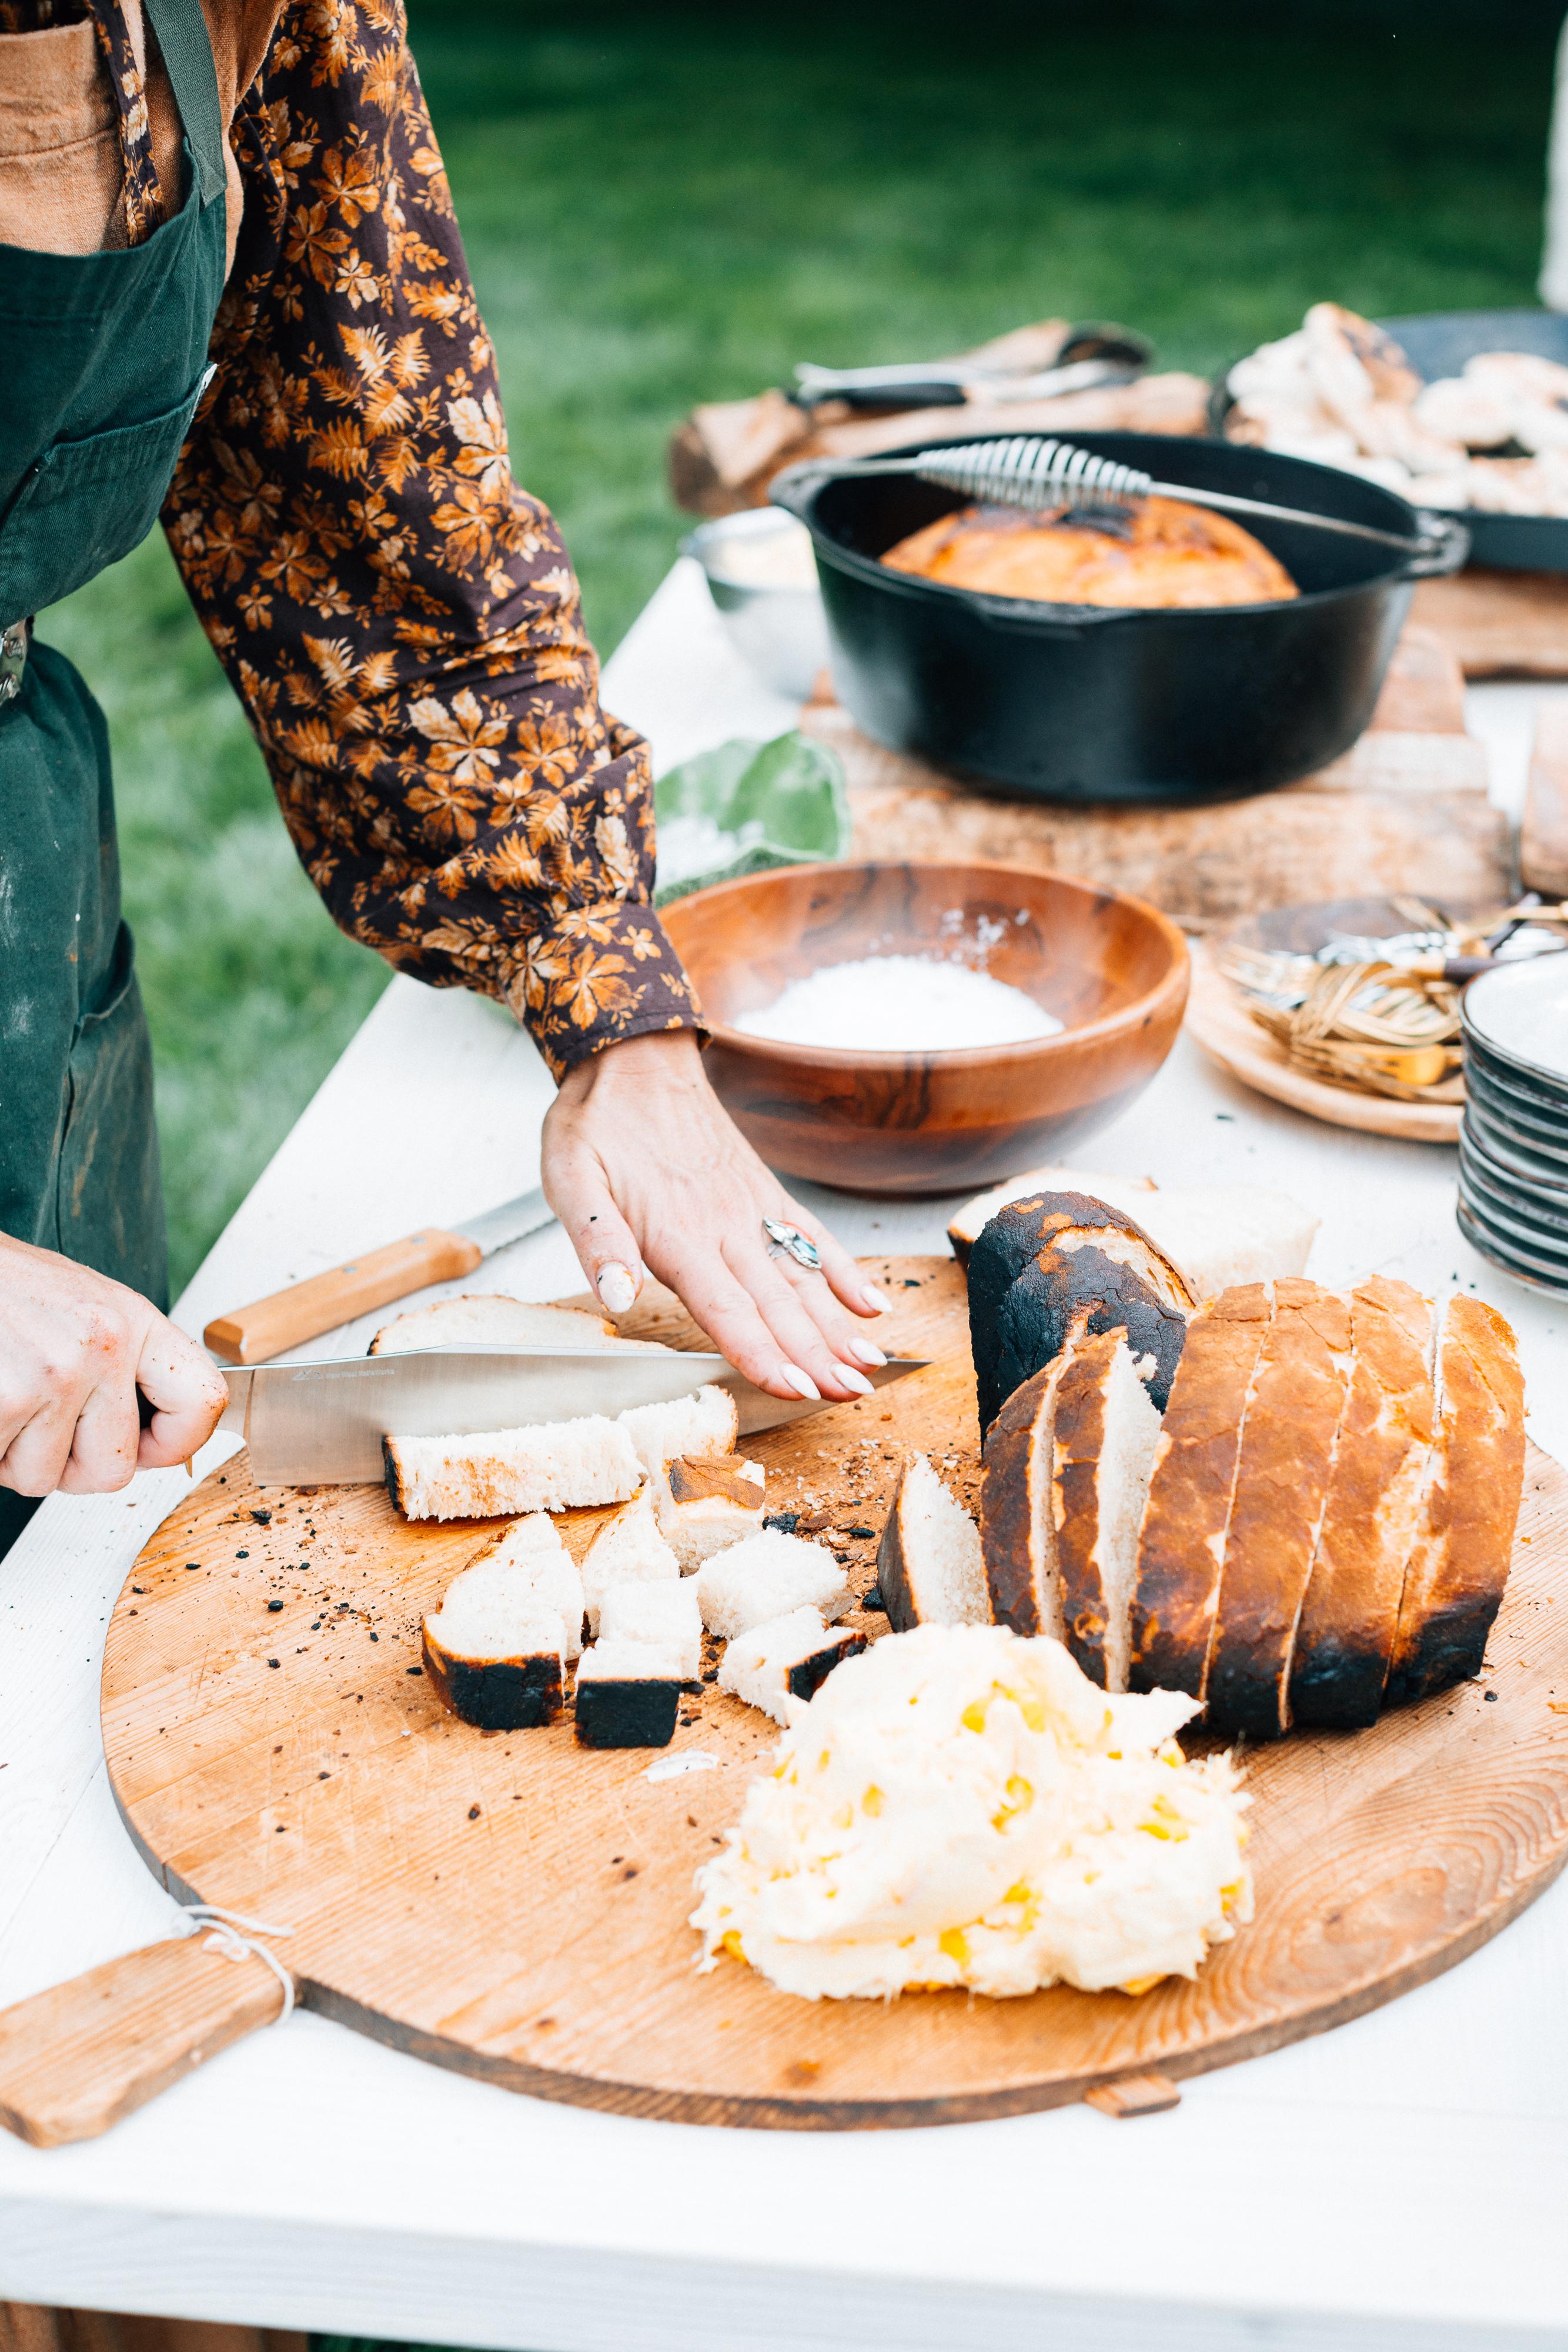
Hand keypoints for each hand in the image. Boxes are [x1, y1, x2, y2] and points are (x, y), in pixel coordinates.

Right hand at [0, 1234, 228, 1496]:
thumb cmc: (7, 1289)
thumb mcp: (87, 1305)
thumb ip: (125, 1364)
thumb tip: (156, 1441)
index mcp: (132, 1321)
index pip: (201, 1402)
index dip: (176, 1444)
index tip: (148, 1449)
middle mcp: (102, 1347)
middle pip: (113, 1470)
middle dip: (70, 1468)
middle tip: (41, 1430)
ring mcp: (54, 1375)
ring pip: (43, 1479)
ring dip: (14, 1456)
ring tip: (3, 1399)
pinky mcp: (4, 1400)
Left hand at [540, 1030, 888, 1402]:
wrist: (634, 1056)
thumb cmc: (597, 1123)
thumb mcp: (570, 1177)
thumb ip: (596, 1241)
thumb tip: (617, 1296)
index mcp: (676, 1233)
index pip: (726, 1310)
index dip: (762, 1354)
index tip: (797, 1389)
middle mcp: (724, 1226)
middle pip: (777, 1303)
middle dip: (818, 1355)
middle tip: (852, 1394)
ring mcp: (751, 1208)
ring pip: (802, 1277)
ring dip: (838, 1325)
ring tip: (871, 1362)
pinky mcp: (764, 1192)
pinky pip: (813, 1236)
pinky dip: (844, 1271)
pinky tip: (872, 1304)